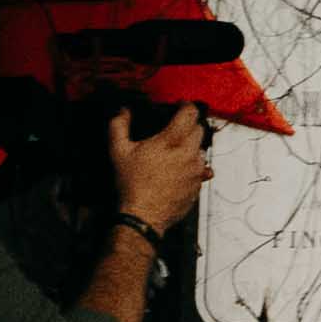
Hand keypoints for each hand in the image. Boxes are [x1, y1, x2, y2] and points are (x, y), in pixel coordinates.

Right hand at [107, 103, 214, 230]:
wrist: (143, 215)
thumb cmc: (131, 184)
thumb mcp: (118, 152)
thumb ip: (119, 126)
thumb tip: (123, 112)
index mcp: (172, 140)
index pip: (190, 113)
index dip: (185, 106)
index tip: (179, 106)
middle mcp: (190, 152)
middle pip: (199, 129)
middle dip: (188, 126)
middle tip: (173, 131)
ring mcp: (197, 169)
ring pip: (201, 149)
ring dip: (190, 147)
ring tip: (172, 154)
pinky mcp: (200, 183)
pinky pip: (202, 168)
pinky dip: (192, 166)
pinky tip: (178, 170)